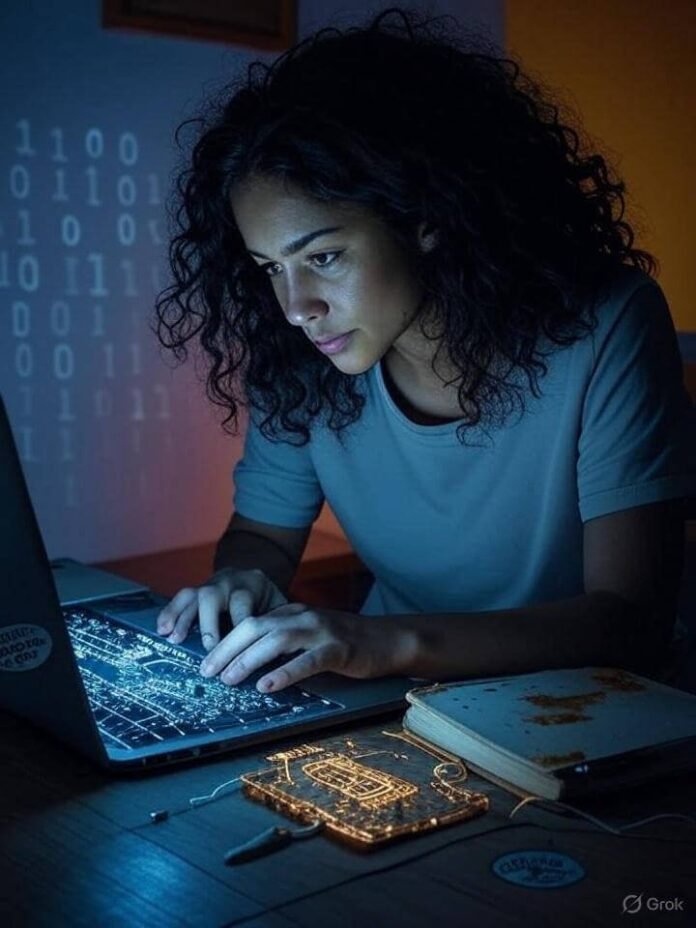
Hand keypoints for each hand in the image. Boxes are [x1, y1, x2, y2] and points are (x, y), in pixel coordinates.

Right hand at [156, 568, 287, 650]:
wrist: (256, 574)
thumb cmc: (268, 600)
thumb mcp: (280, 608)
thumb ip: (277, 625)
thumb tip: (279, 655)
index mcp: (252, 586)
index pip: (243, 607)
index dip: (238, 630)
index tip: (236, 654)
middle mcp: (229, 582)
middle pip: (212, 598)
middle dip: (207, 625)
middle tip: (207, 650)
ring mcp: (211, 584)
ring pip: (193, 595)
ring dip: (182, 618)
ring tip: (173, 639)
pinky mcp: (198, 589)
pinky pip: (181, 597)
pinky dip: (170, 612)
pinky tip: (162, 628)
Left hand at [198, 603, 414, 691]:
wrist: (388, 639)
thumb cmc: (345, 642)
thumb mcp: (309, 635)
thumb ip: (284, 642)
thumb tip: (248, 663)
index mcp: (293, 612)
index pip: (250, 621)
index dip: (225, 640)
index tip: (206, 661)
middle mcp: (303, 616)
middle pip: (255, 626)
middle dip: (227, 648)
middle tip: (207, 671)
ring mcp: (321, 631)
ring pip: (276, 640)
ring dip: (248, 659)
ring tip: (229, 678)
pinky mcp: (339, 649)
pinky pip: (308, 660)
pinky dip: (285, 672)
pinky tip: (267, 686)